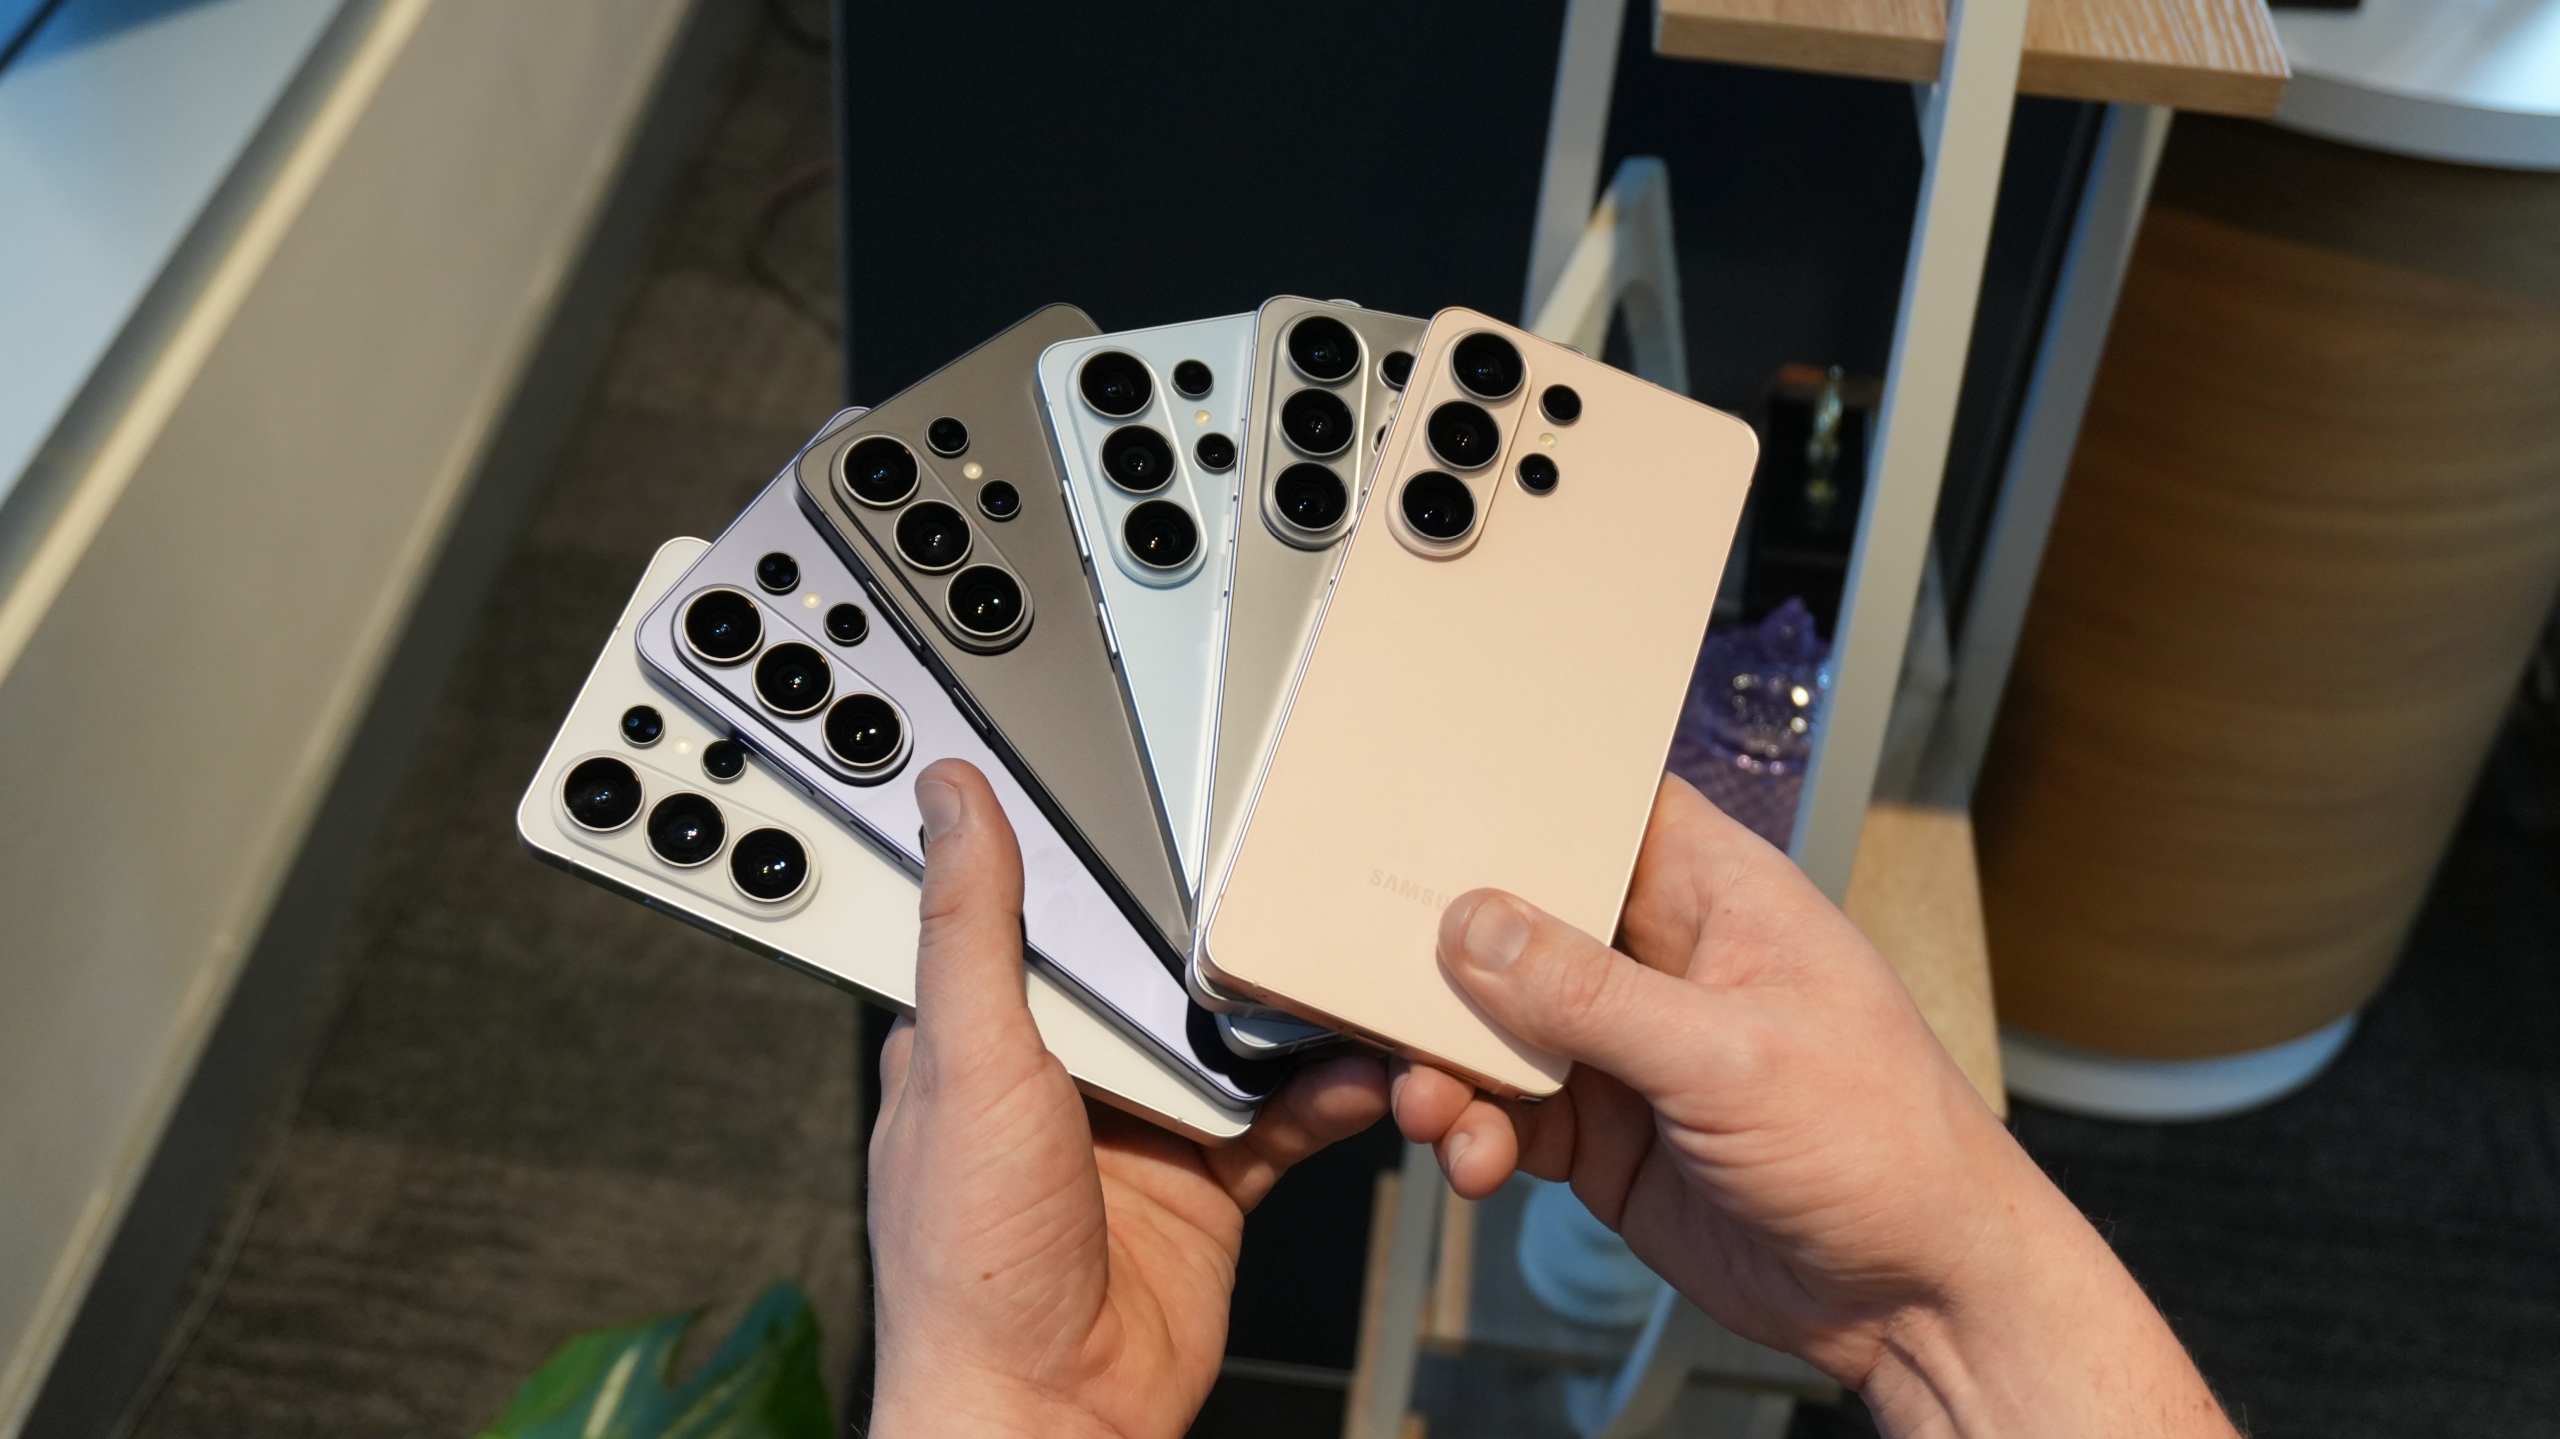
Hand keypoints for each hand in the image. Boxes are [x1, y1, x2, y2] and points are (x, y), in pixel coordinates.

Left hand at [867, 759, 1387, 1438]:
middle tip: (1289, 885)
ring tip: (1344, 974)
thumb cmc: (973, 1264)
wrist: (1051, 1414)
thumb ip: (973, 926)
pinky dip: (1327, 1095)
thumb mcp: (970, 1059)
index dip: (1098, 867)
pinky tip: (1359, 1073)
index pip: (1041, 917)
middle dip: (1222, 941)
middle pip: (1156, 970)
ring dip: (1291, 1016)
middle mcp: (1060, 1078)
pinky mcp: (1210, 1184)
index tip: (1164, 805)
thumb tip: (952, 800)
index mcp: (978, 1036)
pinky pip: (1285, 1118)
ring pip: (1233, 1039)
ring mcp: (1141, 1131)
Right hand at [1393, 774, 2233, 1437]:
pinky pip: (1508, 1114)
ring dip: (1451, 1063)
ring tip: (1436, 1107)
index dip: (1520, 805)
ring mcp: (1629, 1049)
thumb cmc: (1889, 1149)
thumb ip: (1592, 995)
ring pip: (1499, 1026)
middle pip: (1523, 920)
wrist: (1918, 1299)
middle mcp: (1665, 960)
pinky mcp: (1605, 1133)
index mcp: (1719, 895)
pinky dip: (1475, 1134)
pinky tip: (1477, 1160)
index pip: (1604, 809)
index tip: (1428, 818)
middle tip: (1392, 994)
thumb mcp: (1731, 1057)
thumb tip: (1480, 929)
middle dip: (1449, 959)